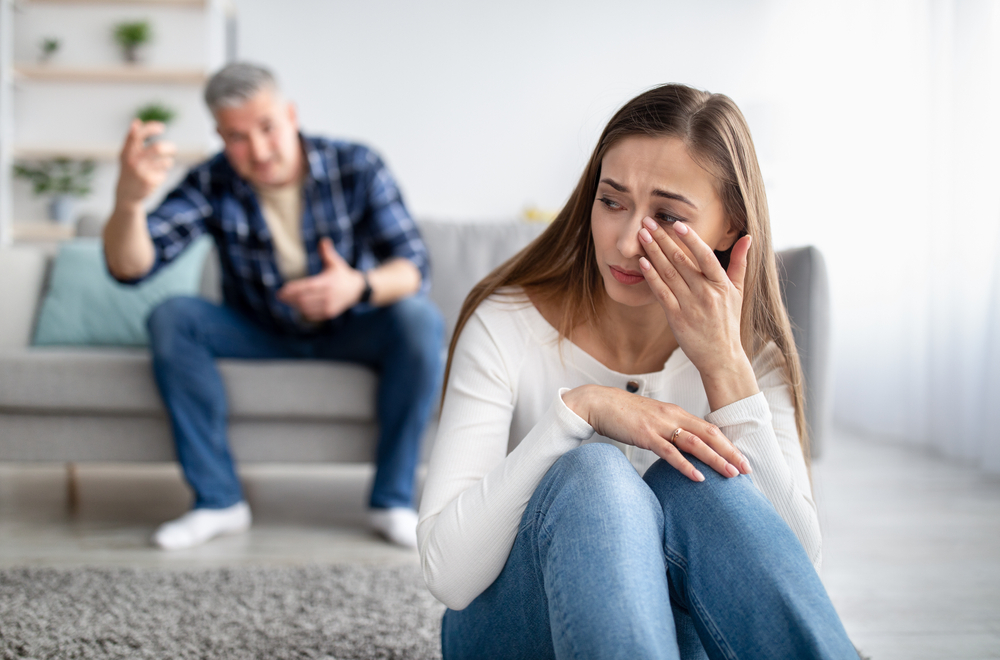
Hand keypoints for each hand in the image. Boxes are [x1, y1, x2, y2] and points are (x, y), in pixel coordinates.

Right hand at [116, 120, 175, 205]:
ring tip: (161, 165)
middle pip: (157, 148)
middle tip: (174, 149)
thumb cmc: (129, 169)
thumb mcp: (126, 155)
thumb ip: (131, 139)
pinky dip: (162, 173)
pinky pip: (164, 173)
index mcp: (126, 152)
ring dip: (167, 162)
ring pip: (165, 162)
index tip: (162, 127)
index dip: (150, 128)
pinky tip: (154, 178)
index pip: (136, 136)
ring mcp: (142, 172)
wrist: (126, 194)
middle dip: (169, 147)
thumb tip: (137, 121)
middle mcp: (133, 161)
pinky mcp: (150, 182)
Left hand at [277, 238, 365, 320]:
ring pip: (306, 308)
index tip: (283, 289)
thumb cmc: (342, 274)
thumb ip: (327, 252)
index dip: (294, 289)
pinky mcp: (330, 313)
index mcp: (328, 282)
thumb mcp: (336, 262)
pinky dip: (303, 312)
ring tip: (285, 300)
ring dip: (294, 305)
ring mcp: (329, 306)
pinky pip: (312, 314)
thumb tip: (323, 240)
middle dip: (290, 298)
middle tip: (279, 295)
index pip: (308, 286)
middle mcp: (329, 295)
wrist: (357, 290)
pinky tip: (296, 307)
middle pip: (304, 299)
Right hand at [563, 385, 750, 481]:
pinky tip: (698, 477)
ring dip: (716, 460)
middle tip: (747, 470)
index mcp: (676, 412)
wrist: (598, 403)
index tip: (742, 460)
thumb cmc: (623, 414)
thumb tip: (683, 446)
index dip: (728, 445)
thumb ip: (669, 429)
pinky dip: (686, 466)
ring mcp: (659, 425)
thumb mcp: (652, 419)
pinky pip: (670, 452)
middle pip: (709, 435)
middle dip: (730, 453)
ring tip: (731, 475)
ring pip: (695, 443)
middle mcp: (672, 416)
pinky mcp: (646, 435)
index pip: (709, 429)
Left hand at [637, 217, 758, 407]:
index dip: (690, 239)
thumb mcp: (738, 292)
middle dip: (663, 239)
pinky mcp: (676, 318)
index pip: (705, 256)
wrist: (721, 357)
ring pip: (668, 274)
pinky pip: (661, 293)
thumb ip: (740, 263)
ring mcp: (690, 306)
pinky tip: (642, 262)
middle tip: (648, 221)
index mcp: (721, 285)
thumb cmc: (728, 322)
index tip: (677, 224)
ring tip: (642, 235)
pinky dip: (651, 277)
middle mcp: (706, 293)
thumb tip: (747, 237)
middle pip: (681, 260)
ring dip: (653, 252)